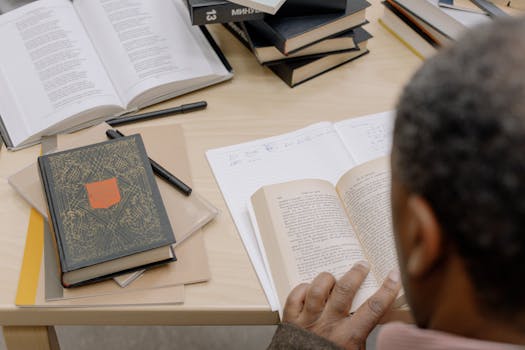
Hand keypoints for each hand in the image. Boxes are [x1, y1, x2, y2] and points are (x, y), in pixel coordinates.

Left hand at [282, 262, 401, 349]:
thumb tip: (376, 308)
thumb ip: (362, 329)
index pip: (373, 308)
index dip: (387, 290)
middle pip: (344, 291)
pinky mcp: (290, 320)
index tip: (394, 276)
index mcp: (349, 337)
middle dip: (356, 274)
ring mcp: (307, 322)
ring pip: (318, 289)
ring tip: (333, 278)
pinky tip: (310, 288)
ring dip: (328, 279)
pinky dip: (303, 288)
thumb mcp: (355, 349)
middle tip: (362, 264)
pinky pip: (295, 296)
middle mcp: (328, 326)